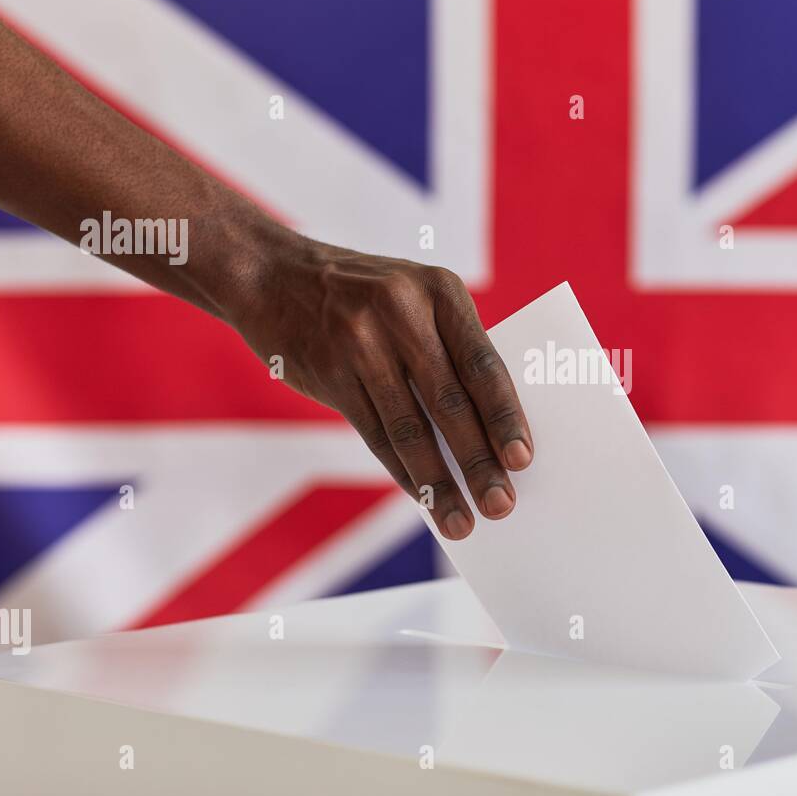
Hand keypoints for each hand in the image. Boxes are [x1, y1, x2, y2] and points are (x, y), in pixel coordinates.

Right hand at [230, 234, 532, 539]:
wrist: (272, 274)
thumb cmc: (366, 296)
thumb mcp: (415, 299)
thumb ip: (450, 349)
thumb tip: (490, 432)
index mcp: (440, 290)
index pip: (483, 364)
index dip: (505, 416)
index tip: (524, 460)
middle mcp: (402, 314)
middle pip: (450, 402)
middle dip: (479, 462)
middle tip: (501, 505)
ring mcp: (360, 343)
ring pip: (409, 428)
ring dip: (439, 482)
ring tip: (461, 521)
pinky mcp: (328, 373)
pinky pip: (374, 434)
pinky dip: (402, 471)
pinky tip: (423, 497)